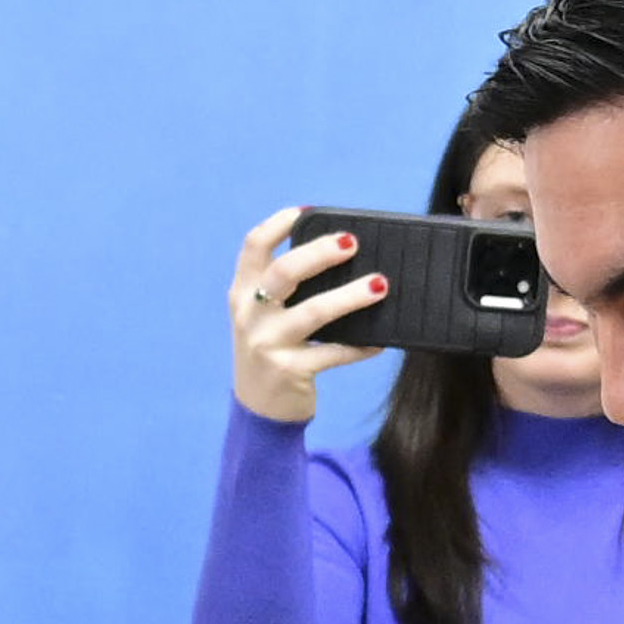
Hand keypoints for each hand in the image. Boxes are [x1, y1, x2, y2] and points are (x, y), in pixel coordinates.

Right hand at [225, 207, 395, 426]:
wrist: (259, 411)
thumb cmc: (271, 352)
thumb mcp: (261, 317)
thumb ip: (283, 289)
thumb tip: (339, 253)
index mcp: (243, 294)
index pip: (253, 246)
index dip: (279, 224)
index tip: (307, 211)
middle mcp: (250, 315)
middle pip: (284, 272)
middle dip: (319, 253)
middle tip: (352, 242)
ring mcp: (268, 344)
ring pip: (313, 312)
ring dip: (350, 296)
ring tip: (380, 284)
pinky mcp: (290, 371)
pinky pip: (334, 353)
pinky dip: (360, 346)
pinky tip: (380, 341)